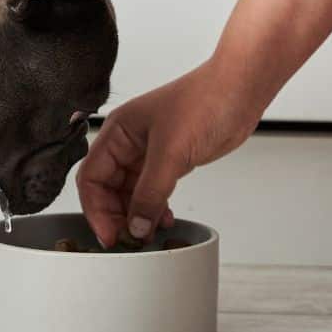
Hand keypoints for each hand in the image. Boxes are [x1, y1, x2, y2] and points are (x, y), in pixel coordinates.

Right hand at [77, 60, 260, 246]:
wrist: (240, 91)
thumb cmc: (204, 101)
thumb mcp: (170, 152)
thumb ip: (150, 194)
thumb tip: (136, 227)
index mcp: (117, 131)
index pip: (91, 177)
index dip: (96, 209)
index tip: (110, 235)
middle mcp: (128, 142)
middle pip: (107, 188)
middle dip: (116, 215)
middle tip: (129, 240)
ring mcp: (150, 151)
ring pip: (130, 192)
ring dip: (137, 215)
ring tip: (148, 234)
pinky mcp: (170, 160)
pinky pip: (152, 191)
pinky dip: (155, 208)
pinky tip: (164, 220)